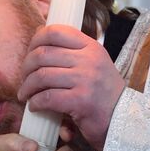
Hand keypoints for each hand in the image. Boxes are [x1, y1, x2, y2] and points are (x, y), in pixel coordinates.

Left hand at [17, 24, 125, 150]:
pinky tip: (35, 106)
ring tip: (26, 95)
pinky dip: (36, 102)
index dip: (35, 41)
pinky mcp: (81, 101)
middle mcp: (89, 60)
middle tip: (25, 78)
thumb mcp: (94, 64)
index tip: (30, 53)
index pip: (55, 31)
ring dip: (28, 87)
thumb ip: (72, 52)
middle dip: (27, 67)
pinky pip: (47, 97)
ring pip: (42, 76)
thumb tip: (40, 36)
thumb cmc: (104, 93)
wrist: (124, 119)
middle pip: (43, 54)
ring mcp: (86, 79)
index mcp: (91, 47)